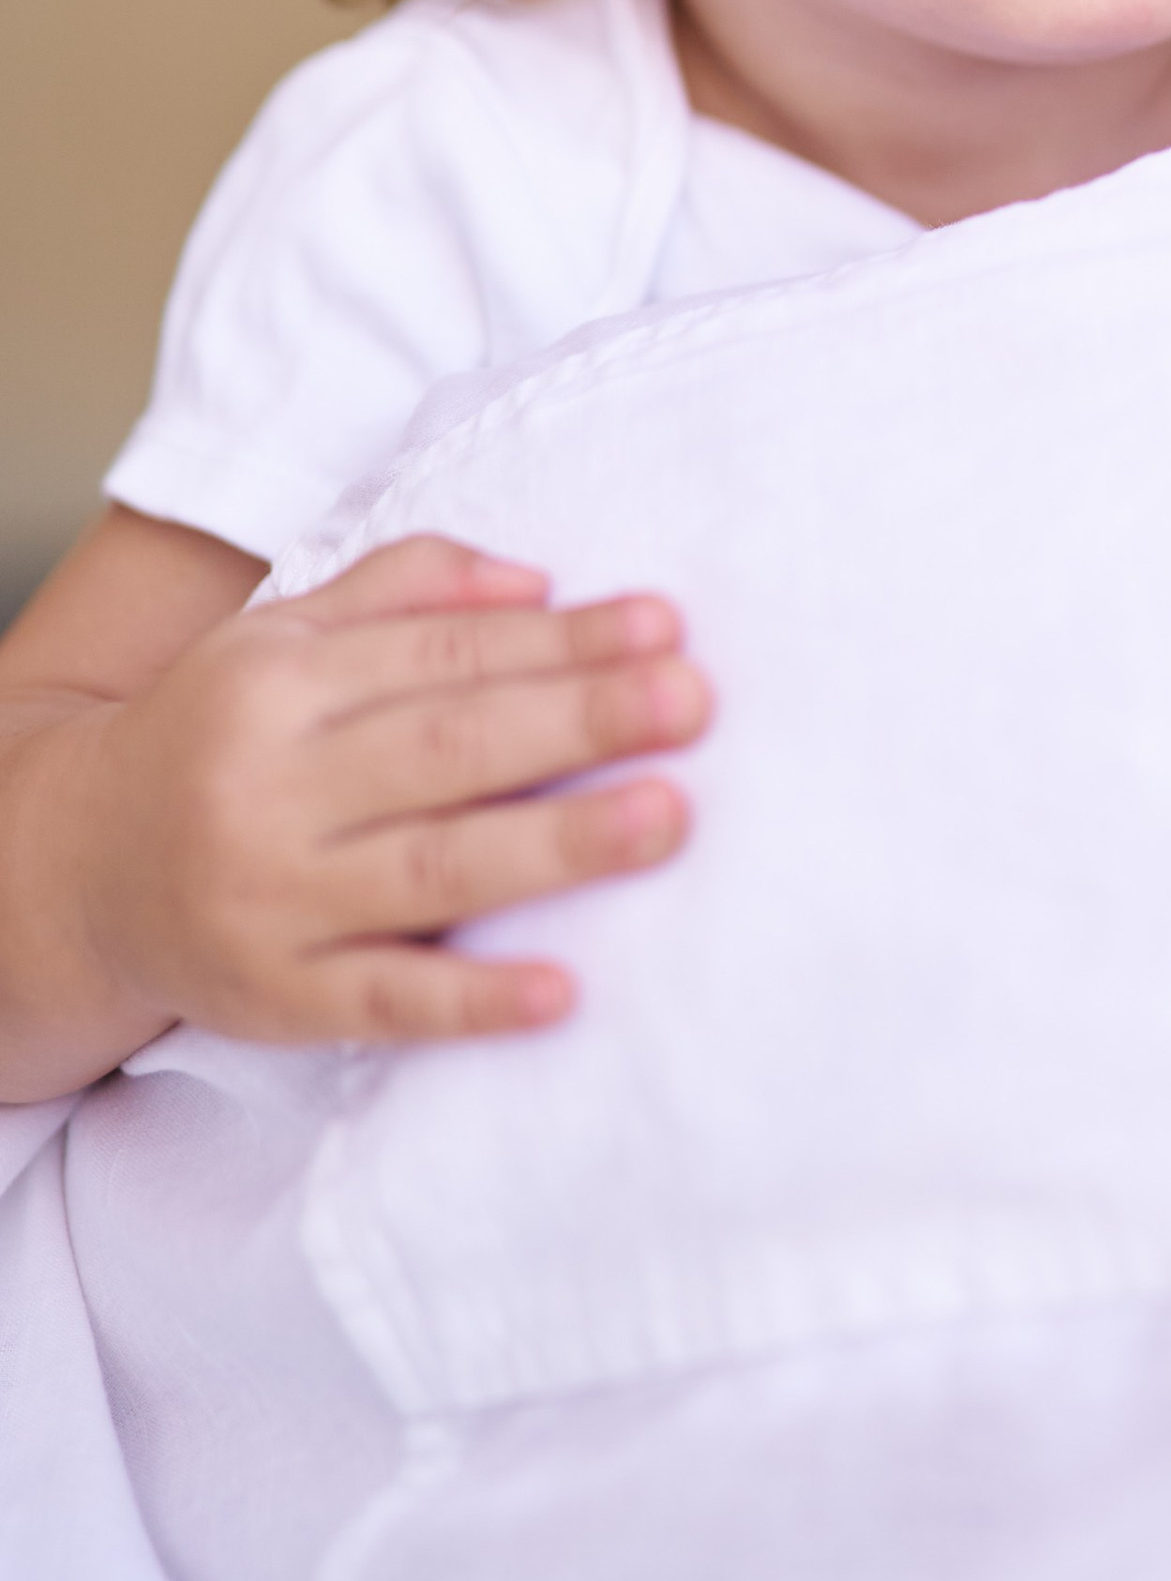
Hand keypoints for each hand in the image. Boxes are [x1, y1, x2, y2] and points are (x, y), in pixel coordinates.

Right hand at [56, 537, 710, 1054]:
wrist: (69, 871)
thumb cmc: (216, 738)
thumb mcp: (280, 639)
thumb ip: (402, 591)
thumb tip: (534, 580)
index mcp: (275, 683)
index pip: (439, 656)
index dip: (556, 640)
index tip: (664, 625)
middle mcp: (267, 787)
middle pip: (445, 750)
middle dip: (576, 722)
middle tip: (692, 702)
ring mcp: (270, 901)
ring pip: (432, 871)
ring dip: (557, 846)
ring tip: (668, 817)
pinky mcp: (275, 1001)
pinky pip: (387, 1001)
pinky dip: (476, 1000)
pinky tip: (565, 990)